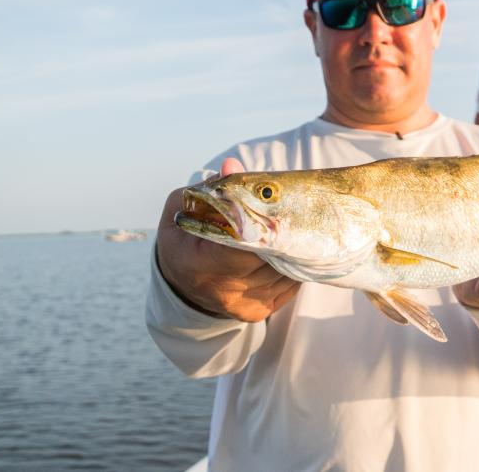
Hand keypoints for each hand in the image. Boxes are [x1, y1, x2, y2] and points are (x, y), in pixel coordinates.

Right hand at [155, 157, 300, 321]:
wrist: (184, 285)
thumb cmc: (184, 238)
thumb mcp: (183, 208)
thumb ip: (209, 188)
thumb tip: (232, 167)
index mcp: (199, 264)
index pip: (243, 242)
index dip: (263, 223)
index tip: (275, 205)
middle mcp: (224, 290)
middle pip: (270, 256)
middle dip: (284, 232)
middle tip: (295, 209)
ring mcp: (244, 305)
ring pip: (286, 270)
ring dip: (294, 248)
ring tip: (293, 227)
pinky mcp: (260, 311)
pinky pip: (290, 283)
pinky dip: (292, 264)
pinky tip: (288, 248)